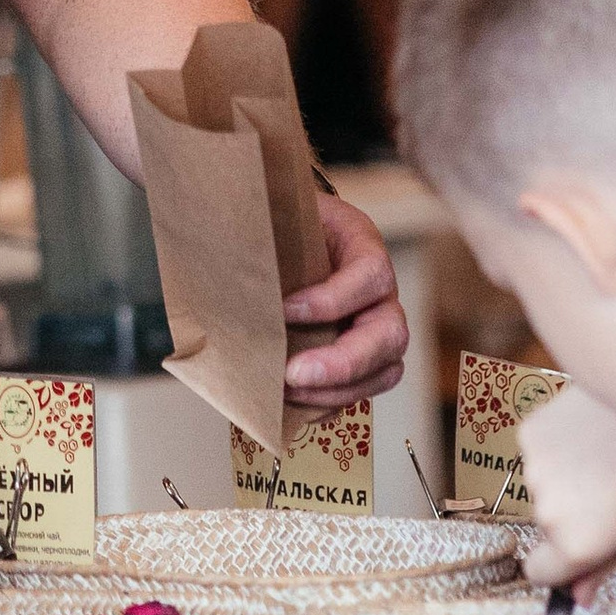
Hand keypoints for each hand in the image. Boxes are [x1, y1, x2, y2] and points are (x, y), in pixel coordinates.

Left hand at [282, 184, 407, 406]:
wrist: (284, 230)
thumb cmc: (280, 221)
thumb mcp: (274, 212)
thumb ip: (260, 234)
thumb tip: (225, 267)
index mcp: (361, 244)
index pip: (370, 275)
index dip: (332, 300)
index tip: (284, 310)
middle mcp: (379, 291)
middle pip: (390, 334)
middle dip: (344, 362)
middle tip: (293, 374)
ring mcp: (375, 327)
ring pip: (384, 371)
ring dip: (336, 390)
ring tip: (288, 392)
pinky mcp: (362, 358)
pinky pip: (361, 390)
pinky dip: (328, 402)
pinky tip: (292, 402)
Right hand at [518, 382, 615, 586]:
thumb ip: (601, 567)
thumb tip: (579, 599)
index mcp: (577, 543)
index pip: (539, 572)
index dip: (556, 563)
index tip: (573, 549)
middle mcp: (548, 511)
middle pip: (547, 524)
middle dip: (571, 510)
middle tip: (610, 487)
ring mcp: (534, 469)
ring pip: (542, 484)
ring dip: (563, 476)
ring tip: (603, 454)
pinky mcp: (529, 433)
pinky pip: (536, 451)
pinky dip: (555, 445)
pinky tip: (587, 431)